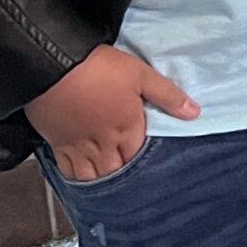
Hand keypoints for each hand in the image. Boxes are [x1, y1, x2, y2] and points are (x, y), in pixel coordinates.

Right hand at [26, 44, 197, 182]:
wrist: (52, 65)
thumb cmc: (99, 68)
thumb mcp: (141, 75)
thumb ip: (167, 96)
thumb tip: (194, 113)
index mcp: (127, 129)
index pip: (139, 157)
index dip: (143, 161)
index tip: (147, 162)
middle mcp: (103, 144)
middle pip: (116, 172)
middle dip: (123, 176)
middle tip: (128, 177)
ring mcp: (78, 146)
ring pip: (92, 176)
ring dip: (101, 180)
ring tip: (108, 181)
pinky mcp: (56, 143)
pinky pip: (67, 171)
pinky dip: (76, 177)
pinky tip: (81, 177)